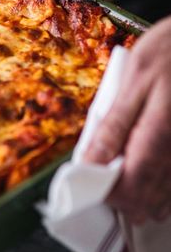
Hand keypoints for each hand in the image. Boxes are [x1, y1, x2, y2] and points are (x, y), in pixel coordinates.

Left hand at [84, 16, 170, 223]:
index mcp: (159, 130)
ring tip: (126, 189)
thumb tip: (90, 159)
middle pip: (151, 196)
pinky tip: (153, 183)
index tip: (89, 184)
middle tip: (104, 187)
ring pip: (168, 195)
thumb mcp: (135, 78)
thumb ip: (114, 122)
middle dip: (125, 200)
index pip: (131, 183)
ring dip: (147, 199)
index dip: (108, 193)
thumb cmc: (169, 52)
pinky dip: (165, 189)